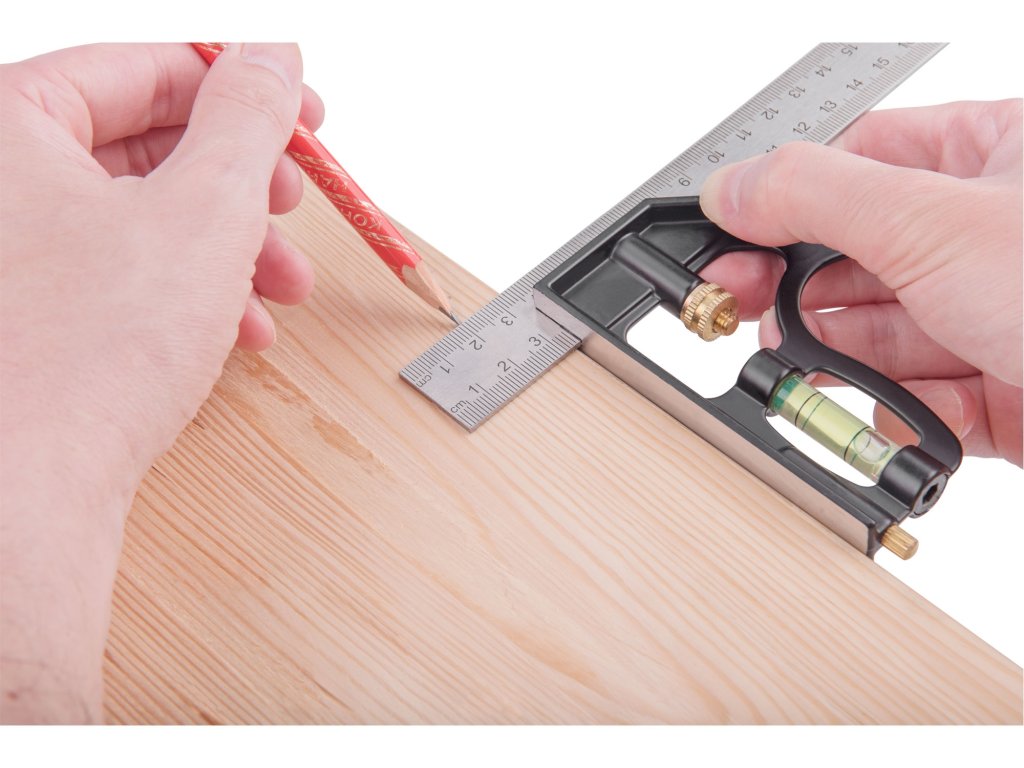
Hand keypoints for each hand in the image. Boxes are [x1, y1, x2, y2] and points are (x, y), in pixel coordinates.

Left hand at [1, 43, 317, 720]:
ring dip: (228, 247)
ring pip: (140, 218)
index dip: (240, 90)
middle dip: (240, 184)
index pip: (142, 69)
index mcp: (7, 123)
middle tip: (293, 201)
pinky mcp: (28, 315)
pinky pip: (120, 273)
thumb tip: (274, 59)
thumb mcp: (205, 208)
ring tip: (284, 286)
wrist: (26, 492)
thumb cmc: (92, 351)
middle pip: (144, 145)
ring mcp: (8, 253)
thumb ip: (248, 118)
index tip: (302, 114)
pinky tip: (238, 328)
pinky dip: (189, 292)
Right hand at [698, 100, 1022, 465]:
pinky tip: (893, 418)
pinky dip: (897, 417)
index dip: (781, 200)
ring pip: (883, 337)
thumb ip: (816, 196)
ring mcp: (997, 318)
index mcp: (992, 159)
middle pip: (857, 257)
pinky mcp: (1003, 396)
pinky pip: (923, 402)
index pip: (855, 162)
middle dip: (801, 293)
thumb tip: (731, 186)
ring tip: (815, 375)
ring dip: (842, 363)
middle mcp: (990, 236)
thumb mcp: (938, 221)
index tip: (725, 235)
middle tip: (744, 312)